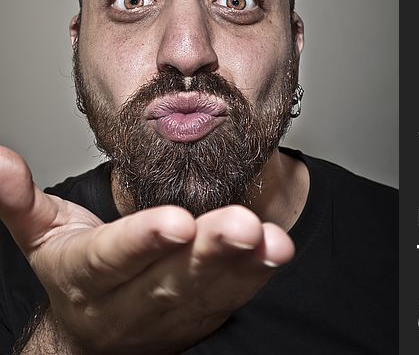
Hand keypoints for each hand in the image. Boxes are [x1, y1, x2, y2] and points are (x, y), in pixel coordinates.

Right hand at [0, 147, 294, 353]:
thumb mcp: (41, 236)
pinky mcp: (203, 312)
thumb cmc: (72, 271)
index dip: (142, 241)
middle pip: (172, 277)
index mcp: (88, 275)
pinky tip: (276, 250)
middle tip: (241, 225)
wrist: (94, 336)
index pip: (114, 258)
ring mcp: (173, 311)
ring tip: (269, 239)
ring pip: (209, 288)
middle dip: (207, 251)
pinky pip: (232, 296)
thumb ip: (20, 200)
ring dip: (241, 264)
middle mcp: (133, 300)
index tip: (174, 221)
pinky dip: (255, 274)